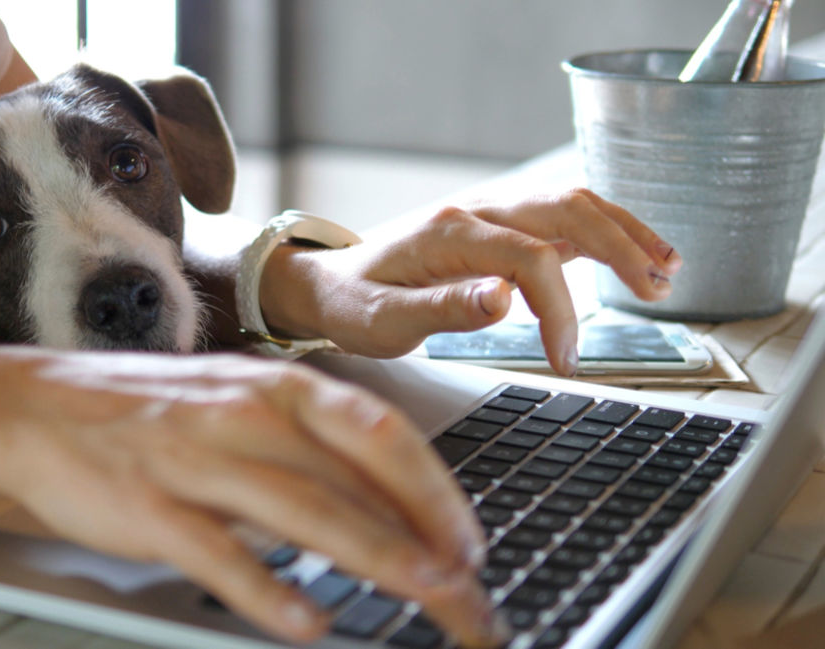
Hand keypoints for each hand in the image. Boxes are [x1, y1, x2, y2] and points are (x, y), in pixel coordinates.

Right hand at [0, 349, 508, 646]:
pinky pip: (218, 551)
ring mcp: (195, 457)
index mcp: (275, 387)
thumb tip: (388, 507)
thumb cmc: (149, 412)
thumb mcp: (237, 408)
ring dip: (375, 556)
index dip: (437, 491)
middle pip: (357, 479)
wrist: (34, 407)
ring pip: (303, 509)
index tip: (471, 543)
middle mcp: (245, 415)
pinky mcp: (148, 505)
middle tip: (470, 595)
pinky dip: (267, 589)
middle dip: (426, 539)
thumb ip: (307, 451)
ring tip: (425, 596)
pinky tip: (307, 622)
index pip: (380, 434)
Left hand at [261, 188, 682, 375]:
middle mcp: (476, 213)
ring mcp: (490, 216)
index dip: (560, 309)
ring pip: (571, 204)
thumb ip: (442, 309)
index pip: (531, 258)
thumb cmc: (352, 304)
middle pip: (566, 209)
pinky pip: (560, 219)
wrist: (328, 283)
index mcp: (450, 234)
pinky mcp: (497, 230)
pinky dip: (603, 233)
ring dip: (623, 231)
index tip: (565, 358)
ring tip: (666, 270)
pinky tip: (636, 257)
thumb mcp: (382, 321)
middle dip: (619, 247)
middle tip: (657, 292)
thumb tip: (503, 300)